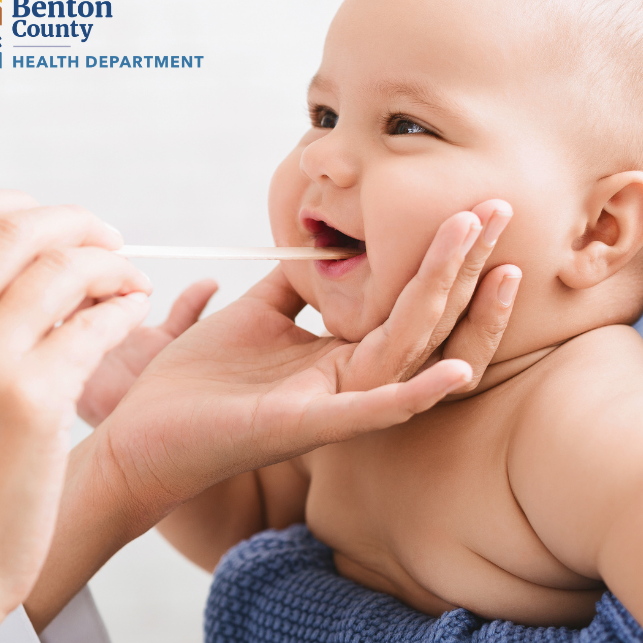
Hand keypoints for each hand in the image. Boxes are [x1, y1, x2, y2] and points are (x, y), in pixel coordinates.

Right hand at [0, 191, 151, 642]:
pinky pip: (96, 324)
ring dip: (113, 266)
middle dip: (80, 225)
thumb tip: (29, 264)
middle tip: (114, 244)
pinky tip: (135, 313)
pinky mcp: (31, 402)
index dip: (22, 205)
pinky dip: (125, 308)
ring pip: (65, 269)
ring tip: (132, 284)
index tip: (61, 227)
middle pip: (17, 230)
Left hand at [26, 202, 519, 628]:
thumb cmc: (199, 380)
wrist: (142, 434)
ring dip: (448, 303)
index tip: (473, 208)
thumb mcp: (256, 314)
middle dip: (463, 265)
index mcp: (339, 357)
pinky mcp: (302, 427)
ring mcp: (330, 407)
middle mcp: (348, 382)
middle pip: (422, 320)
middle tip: (499, 208)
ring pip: (406, 351)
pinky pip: (370, 412)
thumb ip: (295, 282)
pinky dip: (413, 394)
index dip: (443, 258)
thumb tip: (323, 238)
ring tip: (485, 254)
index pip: (407, 303)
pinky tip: (454, 368)